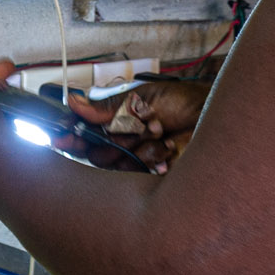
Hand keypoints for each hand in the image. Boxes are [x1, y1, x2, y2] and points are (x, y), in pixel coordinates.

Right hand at [63, 79, 208, 173]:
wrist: (212, 116)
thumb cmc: (181, 102)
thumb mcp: (142, 98)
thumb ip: (108, 106)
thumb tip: (74, 102)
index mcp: (115, 121)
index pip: (83, 133)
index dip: (70, 136)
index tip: (62, 137)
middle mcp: (122, 143)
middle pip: (96, 154)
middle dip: (116, 139)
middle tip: (137, 126)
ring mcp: (136, 161)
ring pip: (117, 165)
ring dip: (140, 147)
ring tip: (160, 133)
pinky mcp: (151, 177)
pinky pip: (138, 175)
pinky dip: (154, 159)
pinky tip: (169, 148)